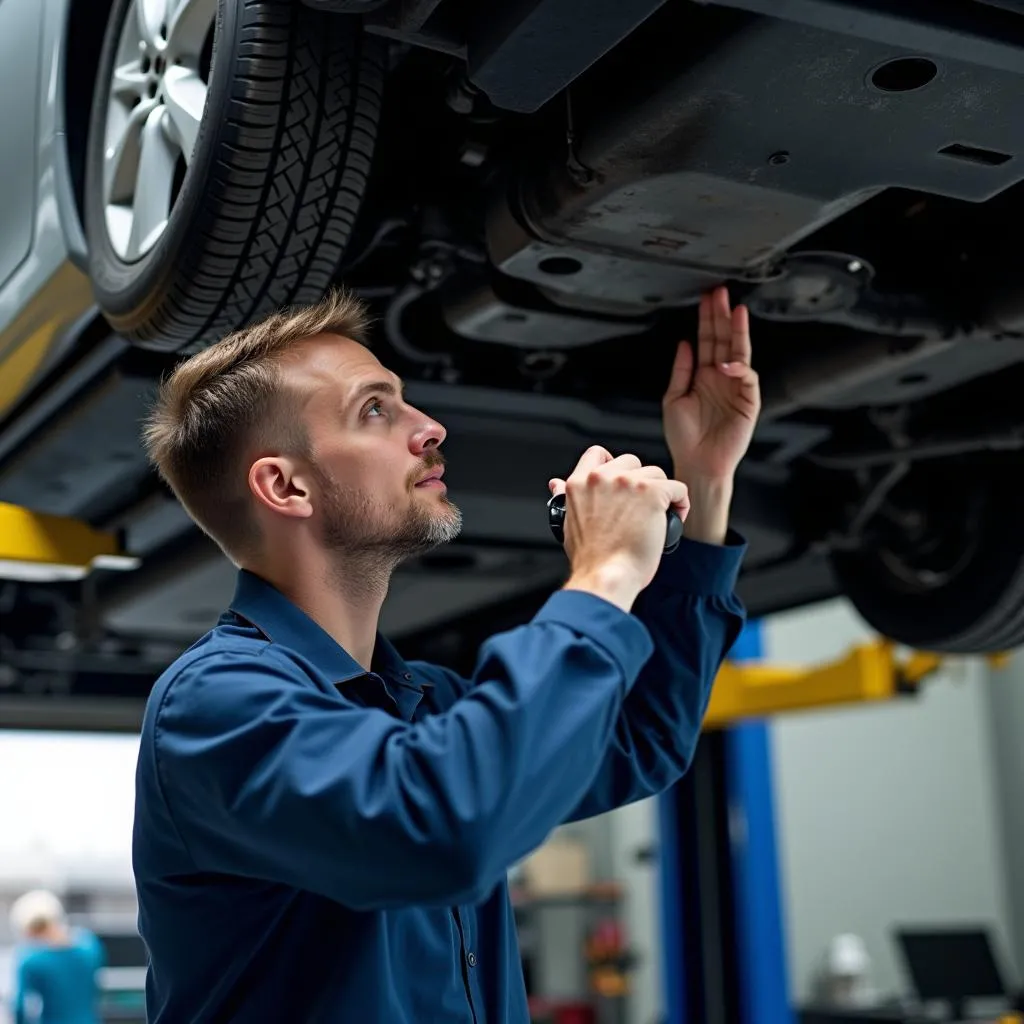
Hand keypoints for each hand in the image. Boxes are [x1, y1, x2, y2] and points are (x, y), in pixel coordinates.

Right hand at [549, 445, 689, 610]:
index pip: (597, 454)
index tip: (620, 482)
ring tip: (658, 518)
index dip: (612, 465)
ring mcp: (628, 483)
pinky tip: (674, 519)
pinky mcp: (652, 493)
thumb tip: (556, 484)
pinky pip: (678, 488)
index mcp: (578, 483)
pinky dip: (680, 503)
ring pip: (656, 474)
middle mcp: (602, 478)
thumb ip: (566, 498)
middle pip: (632, 462)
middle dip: (639, 482)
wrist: (605, 577)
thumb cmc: (590, 560)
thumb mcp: (568, 523)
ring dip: (661, 493)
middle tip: (640, 509)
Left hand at [663, 286, 760, 482]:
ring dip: (737, 332)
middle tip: (721, 293)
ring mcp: (736, 388)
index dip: (707, 320)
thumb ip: (681, 371)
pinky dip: (740, 369)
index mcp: (703, 375)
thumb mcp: (674, 398)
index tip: (706, 298)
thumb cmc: (683, 437)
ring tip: (736, 311)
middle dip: (722, 317)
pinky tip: (729, 361)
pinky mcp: (748, 403)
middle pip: (723, 340)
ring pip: (739, 353)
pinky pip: (747, 379)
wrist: (696, 463)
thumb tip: (685, 343)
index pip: (707, 340)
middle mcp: (721, 377)